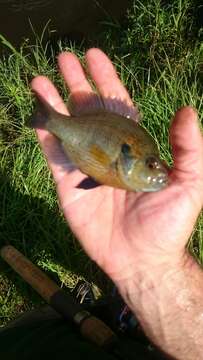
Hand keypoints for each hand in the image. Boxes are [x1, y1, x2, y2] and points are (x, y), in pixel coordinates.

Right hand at [31, 48, 202, 285]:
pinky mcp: (69, 185)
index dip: (106, 79)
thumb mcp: (189, 183)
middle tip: (64, 58)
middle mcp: (108, 149)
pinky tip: (38, 116)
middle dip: (77, 83)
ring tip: (41, 80)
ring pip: (68, 128)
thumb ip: (188, 148)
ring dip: (54, 103)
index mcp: (133, 145)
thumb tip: (188, 111)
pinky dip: (45, 135)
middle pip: (89, 110)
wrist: (141, 259)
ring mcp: (87, 165)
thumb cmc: (168, 222)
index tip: (94, 56)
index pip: (118, 105)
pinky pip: (54, 155)